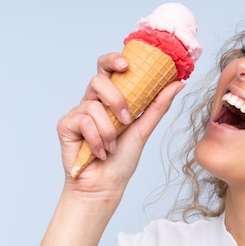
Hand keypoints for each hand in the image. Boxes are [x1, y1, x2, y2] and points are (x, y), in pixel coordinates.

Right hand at [57, 52, 184, 196]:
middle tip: (127, 117)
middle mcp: (93, 102)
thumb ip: (158, 105)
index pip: (109, 68)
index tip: (127, 64)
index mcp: (111, 98)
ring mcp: (78, 112)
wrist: (105, 185)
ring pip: (93, 105)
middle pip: (98, 79)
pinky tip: (100, 152)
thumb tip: (178, 83)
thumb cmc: (122, 159)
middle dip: (115, 97)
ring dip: (109, 130)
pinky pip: (83, 121)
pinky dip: (96, 139)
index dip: (114, 59)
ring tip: (113, 146)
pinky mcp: (66, 125)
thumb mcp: (144, 129)